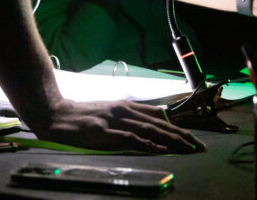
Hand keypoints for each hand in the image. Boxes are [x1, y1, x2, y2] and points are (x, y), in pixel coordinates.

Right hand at [33, 99, 204, 153]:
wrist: (57, 115)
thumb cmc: (83, 116)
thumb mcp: (109, 111)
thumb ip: (130, 115)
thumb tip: (155, 118)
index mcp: (126, 106)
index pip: (158, 117)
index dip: (177, 128)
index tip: (193, 138)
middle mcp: (124, 110)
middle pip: (159, 124)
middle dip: (181, 135)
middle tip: (199, 146)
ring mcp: (115, 121)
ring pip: (149, 130)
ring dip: (171, 140)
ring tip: (187, 148)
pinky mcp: (106, 132)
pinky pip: (131, 138)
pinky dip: (148, 144)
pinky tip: (161, 149)